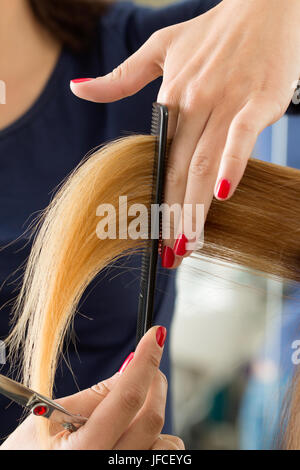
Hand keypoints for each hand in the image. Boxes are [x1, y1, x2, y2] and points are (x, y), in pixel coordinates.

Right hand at [1, 326, 183, 449]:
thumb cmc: (32, 450)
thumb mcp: (49, 415)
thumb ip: (95, 395)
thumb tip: (131, 368)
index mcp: (82, 450)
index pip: (127, 399)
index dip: (145, 361)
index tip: (155, 336)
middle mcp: (106, 466)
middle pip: (151, 417)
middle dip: (154, 380)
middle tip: (146, 364)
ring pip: (165, 442)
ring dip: (154, 415)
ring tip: (130, 411)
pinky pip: (163, 454)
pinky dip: (157, 438)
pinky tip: (133, 434)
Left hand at [70, 0, 299, 267]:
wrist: (265, 1)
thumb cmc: (214, 30)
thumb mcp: (161, 47)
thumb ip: (121, 76)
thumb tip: (77, 89)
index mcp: (172, 98)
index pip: (161, 160)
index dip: (156, 200)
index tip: (152, 234)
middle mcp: (194, 103)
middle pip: (179, 170)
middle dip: (173, 217)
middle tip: (168, 255)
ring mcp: (225, 102)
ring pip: (204, 162)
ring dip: (195, 207)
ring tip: (188, 243)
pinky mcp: (259, 99)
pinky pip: (241, 136)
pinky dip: (232, 163)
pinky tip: (224, 194)